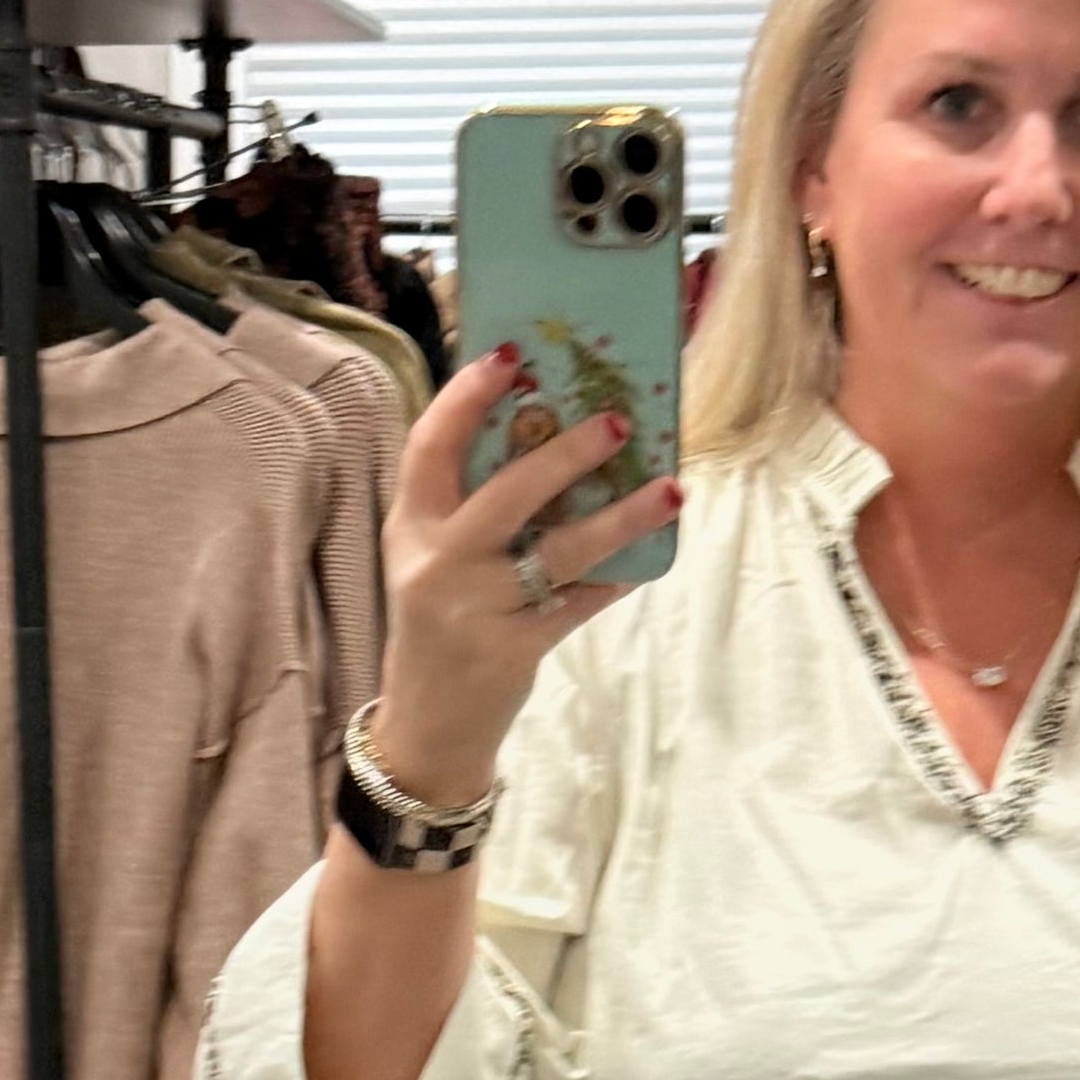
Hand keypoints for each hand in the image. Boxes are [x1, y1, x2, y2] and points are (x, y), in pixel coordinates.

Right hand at [371, 347, 679, 806]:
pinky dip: (612, 580)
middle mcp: (437, 562)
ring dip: (620, 517)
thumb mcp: (431, 556)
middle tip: (618, 421)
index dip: (467, 395)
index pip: (431, 445)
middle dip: (565, 452)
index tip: (511, 354)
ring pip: (558, 550)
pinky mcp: (512, 649)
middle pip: (506, 492)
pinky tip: (644, 562)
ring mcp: (474, 608)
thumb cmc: (441, 620)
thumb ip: (470, 503)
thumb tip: (549, 432)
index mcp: (411, 525)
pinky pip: (577, 604)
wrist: (428, 724)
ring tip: (668, 490)